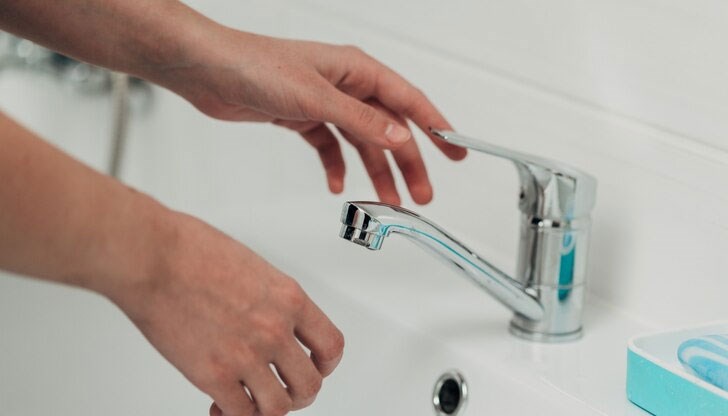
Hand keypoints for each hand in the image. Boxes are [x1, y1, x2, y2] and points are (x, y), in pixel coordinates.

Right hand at [108, 212, 343, 415]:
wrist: (152, 257)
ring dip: (267, 409)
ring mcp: (246, 355)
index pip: (331, 345)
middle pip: (310, 383)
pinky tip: (221, 408)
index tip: (315, 367)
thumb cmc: (190, 250)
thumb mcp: (252, 266)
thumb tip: (269, 317)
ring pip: (279, 407)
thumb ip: (269, 299)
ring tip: (253, 403)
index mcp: (288, 299)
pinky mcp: (213, 375)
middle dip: (299, 393)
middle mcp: (275, 329)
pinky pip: (240, 414)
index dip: (325, 364)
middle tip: (285, 391)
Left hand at [161, 31, 466, 204]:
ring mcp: (324, 103)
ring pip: (361, 143)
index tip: (456, 150)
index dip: (436, 127)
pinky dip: (336, 167)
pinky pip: (330, 147)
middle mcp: (345, 86)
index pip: (408, 102)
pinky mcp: (302, 118)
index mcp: (357, 71)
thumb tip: (400, 138)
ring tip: (389, 200)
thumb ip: (360, 120)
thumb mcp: (315, 97)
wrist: (208, 71)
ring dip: (375, 172)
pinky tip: (337, 185)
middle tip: (422, 193)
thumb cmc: (255, 65)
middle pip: (388, 129)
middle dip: (407, 162)